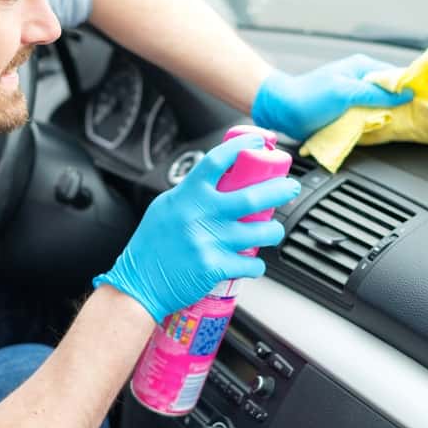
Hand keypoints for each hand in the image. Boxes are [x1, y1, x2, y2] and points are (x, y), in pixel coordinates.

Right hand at [93, 133, 299, 321]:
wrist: (138, 284)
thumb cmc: (150, 247)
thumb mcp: (164, 208)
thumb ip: (190, 194)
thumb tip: (217, 182)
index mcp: (186, 196)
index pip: (217, 161)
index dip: (241, 147)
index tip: (258, 142)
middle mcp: (199, 215)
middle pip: (250, 196)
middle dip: (278, 190)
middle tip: (290, 187)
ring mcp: (208, 241)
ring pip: (259, 232)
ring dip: (274, 231)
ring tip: (275, 230)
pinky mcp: (214, 267)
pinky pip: (250, 264)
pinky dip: (256, 264)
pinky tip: (253, 263)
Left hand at [251, 54, 413, 140]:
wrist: (280, 111)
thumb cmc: (308, 96)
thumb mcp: (344, 92)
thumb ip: (375, 93)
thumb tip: (406, 94)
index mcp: (363, 68)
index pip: (398, 75)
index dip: (415, 86)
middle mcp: (362, 81)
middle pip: (394, 93)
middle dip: (407, 105)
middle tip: (425, 118)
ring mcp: (357, 99)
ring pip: (384, 108)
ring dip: (393, 118)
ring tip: (411, 126)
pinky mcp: (350, 115)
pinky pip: (372, 120)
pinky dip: (380, 126)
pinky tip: (389, 133)